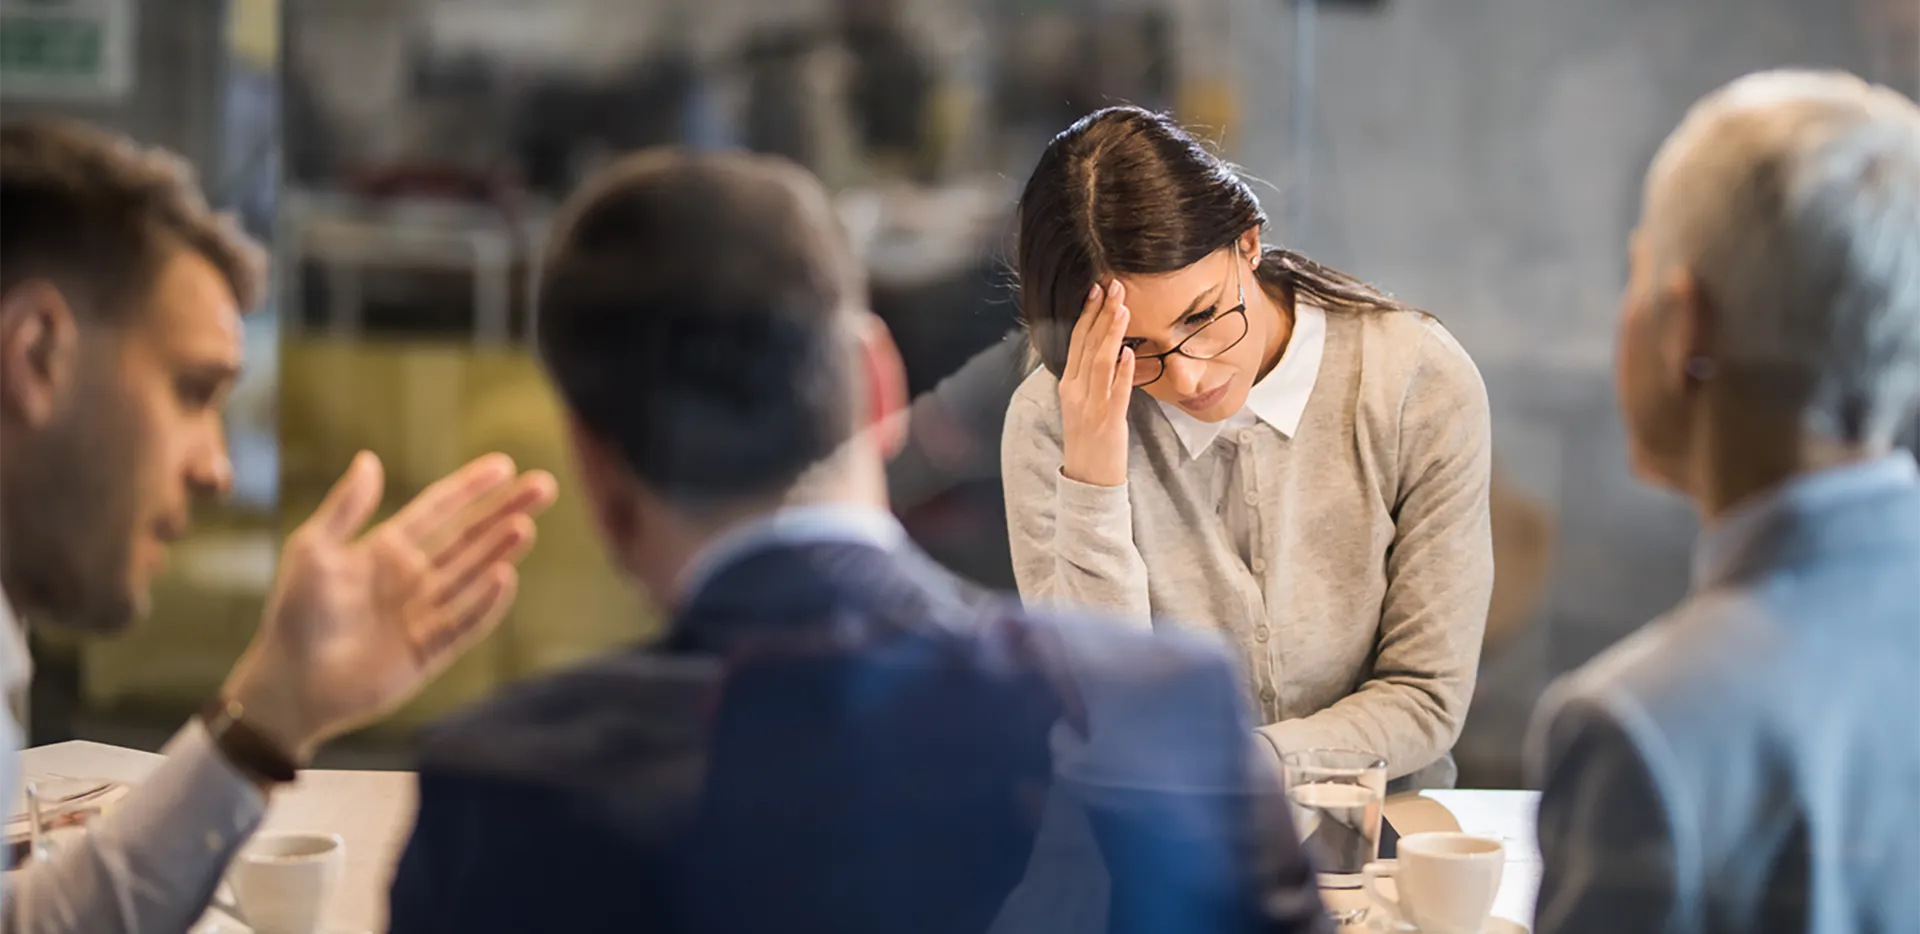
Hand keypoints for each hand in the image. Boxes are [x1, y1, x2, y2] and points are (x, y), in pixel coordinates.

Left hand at [222, 451, 557, 761]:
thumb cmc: (294, 615)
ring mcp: (426, 614)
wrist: (289, 685)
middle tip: (544, 486)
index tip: (505, 465)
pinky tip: (506, 577)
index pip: (439, 510)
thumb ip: (345, 508)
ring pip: (473, 575)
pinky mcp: (431, 650)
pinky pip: (466, 622)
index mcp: (387, 550)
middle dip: (505, 511)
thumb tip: (370, 458)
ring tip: (525, 526)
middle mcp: (413, 578)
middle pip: (469, 537)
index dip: (471, 487)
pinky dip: (486, 601)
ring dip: (499, 550)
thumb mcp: (312, 550)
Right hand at [1058, 280, 1134, 486]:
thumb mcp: (1081, 404)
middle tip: (1114, 287)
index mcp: (1068, 385)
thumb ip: (1089, 378)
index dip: (1087, 314)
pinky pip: (1116, 392)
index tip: (1098, 290)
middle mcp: (1075, 392)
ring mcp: (1090, 406)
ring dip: (1111, 334)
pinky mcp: (1108, 421)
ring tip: (1123, 309)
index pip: (1077, 341)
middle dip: (1101, 314)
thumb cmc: (1089, 441)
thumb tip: (1105, 349)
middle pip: (1087, 345)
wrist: (1087, 480)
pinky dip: (1123, 371)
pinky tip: (1130, 352)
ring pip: (1100, 363)